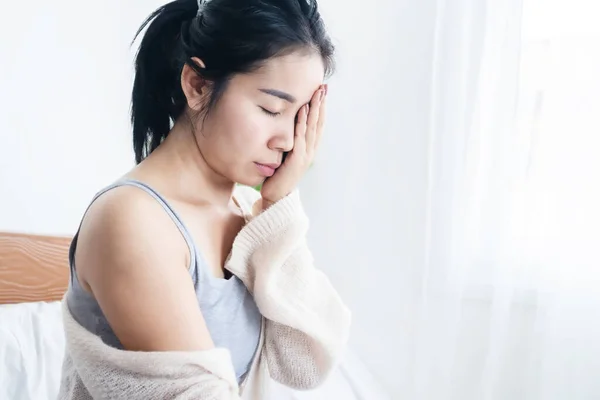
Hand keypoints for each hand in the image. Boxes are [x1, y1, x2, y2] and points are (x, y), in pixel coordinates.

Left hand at [260, 84, 327, 208]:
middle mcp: (310, 150)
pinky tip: (303, 109)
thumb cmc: (277, 175)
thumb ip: (289, 141)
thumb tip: (285, 124)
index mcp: (309, 148)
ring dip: (315, 109)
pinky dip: (303, 122)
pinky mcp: (297, 160)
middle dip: (321, 104)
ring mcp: (305, 155)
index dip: (320, 108)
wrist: (275, 195)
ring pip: (313, 127)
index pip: (317, 124)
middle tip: (324, 86)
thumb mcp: (285, 154)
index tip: (322, 91)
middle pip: (319, 122)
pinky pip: (301, 137)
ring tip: (317, 93)